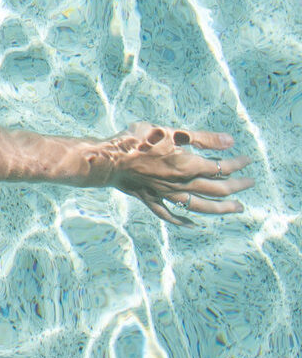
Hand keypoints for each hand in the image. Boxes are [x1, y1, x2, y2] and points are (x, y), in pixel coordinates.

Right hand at [87, 125, 251, 225]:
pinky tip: (191, 225)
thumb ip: (202, 138)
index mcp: (188, 166)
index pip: (221, 168)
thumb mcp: (171, 132)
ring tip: (236, 208)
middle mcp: (181, 184)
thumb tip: (230, 141)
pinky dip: (182, 221)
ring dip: (221, 208)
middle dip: (236, 187)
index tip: (247, 160)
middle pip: (216, 190)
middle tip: (250, 184)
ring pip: (199, 206)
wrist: (107, 160)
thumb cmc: (137, 141)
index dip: (237, 164)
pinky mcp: (151, 199)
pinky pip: (170, 214)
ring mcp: (166, 194)